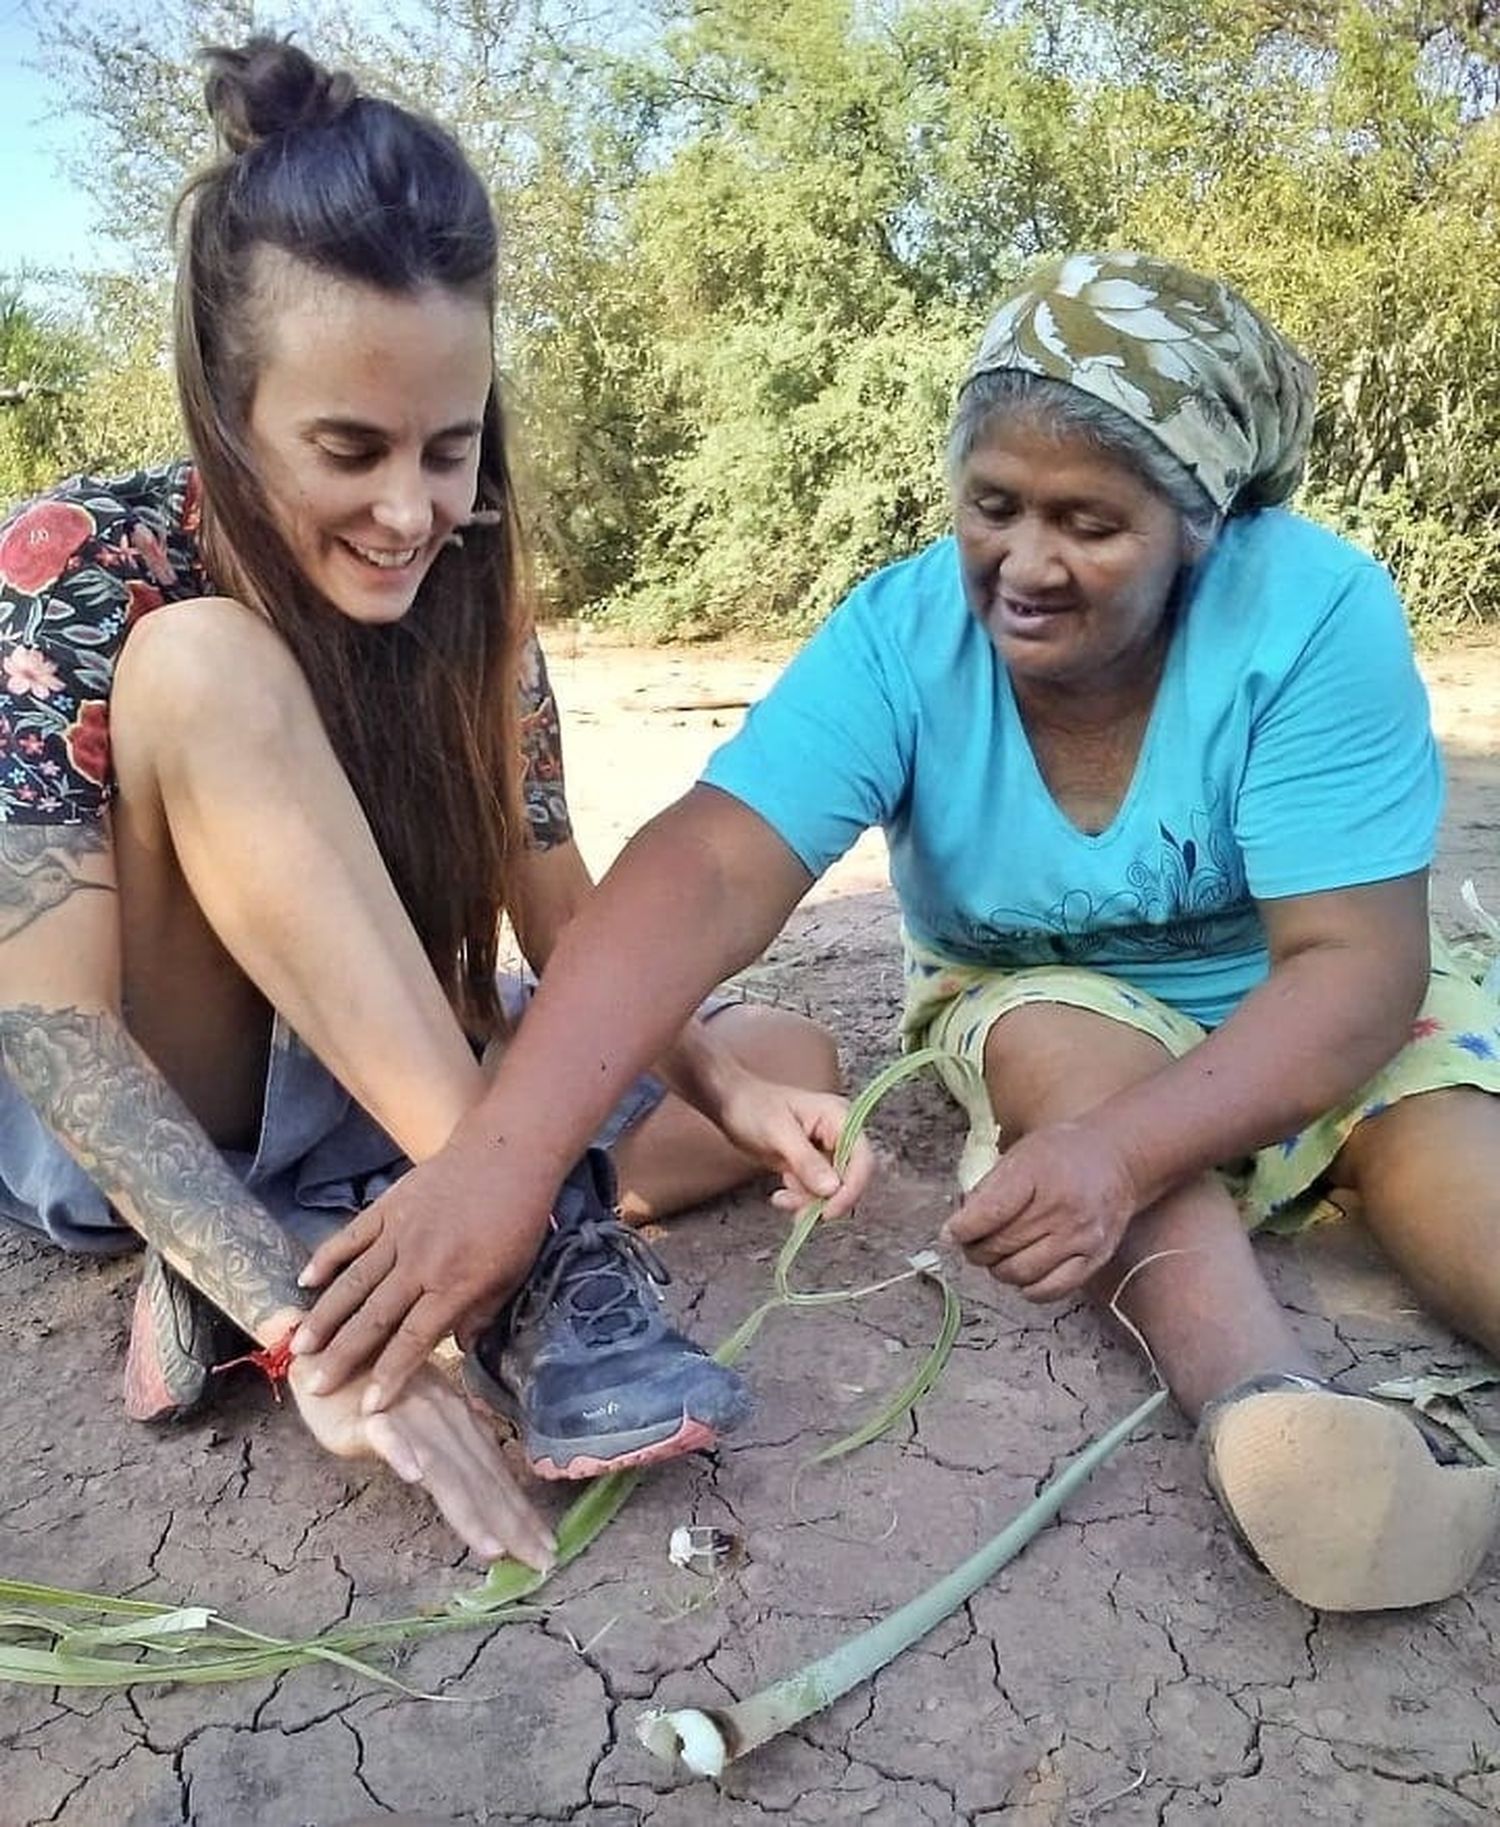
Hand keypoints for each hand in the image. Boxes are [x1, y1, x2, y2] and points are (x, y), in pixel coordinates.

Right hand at [289, 1355, 555, 1568]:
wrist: (331, 1351)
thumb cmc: (380, 1390)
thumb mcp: (427, 1418)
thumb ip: (453, 1450)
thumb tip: (491, 1488)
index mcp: (459, 1423)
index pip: (496, 1475)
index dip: (522, 1514)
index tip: (549, 1551)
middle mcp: (442, 1420)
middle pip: (480, 1480)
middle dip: (512, 1524)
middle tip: (540, 1563)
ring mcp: (407, 1417)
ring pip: (442, 1468)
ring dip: (469, 1508)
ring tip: (493, 1547)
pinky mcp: (366, 1416)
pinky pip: (386, 1435)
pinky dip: (401, 1452)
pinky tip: (414, 1476)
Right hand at [291, 1138, 553, 1411]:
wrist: (507, 1155)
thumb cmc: (517, 1221)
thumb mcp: (511, 1276)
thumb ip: (479, 1315)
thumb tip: (457, 1349)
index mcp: (454, 1285)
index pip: (414, 1339)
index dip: (390, 1375)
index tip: (368, 1407)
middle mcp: (420, 1264)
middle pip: (374, 1318)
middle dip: (343, 1357)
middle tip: (314, 1386)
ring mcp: (399, 1233)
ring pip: (354, 1282)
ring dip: (325, 1317)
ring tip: (299, 1346)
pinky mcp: (387, 1207)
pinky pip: (350, 1236)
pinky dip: (326, 1258)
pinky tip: (304, 1281)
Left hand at [711, 1073, 873, 1217]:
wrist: (729, 1103)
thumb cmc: (752, 1107)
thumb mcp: (778, 1133)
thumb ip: (806, 1160)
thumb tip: (832, 1189)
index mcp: (839, 1117)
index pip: (862, 1159)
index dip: (852, 1188)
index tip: (829, 1211)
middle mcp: (839, 1134)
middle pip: (850, 1178)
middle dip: (827, 1199)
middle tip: (801, 1212)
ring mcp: (826, 1150)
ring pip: (833, 1189)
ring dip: (810, 1202)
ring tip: (782, 1198)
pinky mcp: (812, 1164)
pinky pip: (817, 1190)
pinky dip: (801, 1199)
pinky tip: (780, 1194)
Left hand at [940, 1121, 1139, 1300]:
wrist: (1117, 1159)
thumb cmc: (1061, 1154)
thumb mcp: (1020, 1155)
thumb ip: (988, 1189)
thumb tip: (956, 1228)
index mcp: (1037, 1173)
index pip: (988, 1213)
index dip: (961, 1229)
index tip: (951, 1233)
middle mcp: (1061, 1208)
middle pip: (1000, 1246)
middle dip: (976, 1250)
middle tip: (972, 1244)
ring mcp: (1080, 1237)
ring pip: (1019, 1272)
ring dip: (998, 1270)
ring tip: (997, 1256)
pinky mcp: (1094, 1259)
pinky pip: (1050, 1290)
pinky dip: (1028, 1288)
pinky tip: (1023, 1272)